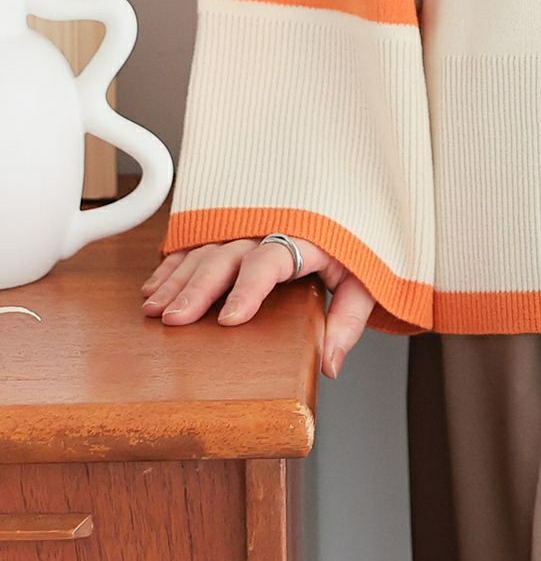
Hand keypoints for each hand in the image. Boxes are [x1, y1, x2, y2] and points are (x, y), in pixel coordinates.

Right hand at [141, 236, 374, 377]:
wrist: (349, 196)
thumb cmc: (355, 238)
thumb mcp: (365, 275)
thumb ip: (349, 317)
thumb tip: (331, 364)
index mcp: (305, 236)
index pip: (273, 258)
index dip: (250, 287)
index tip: (231, 318)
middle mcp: (270, 225)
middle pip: (229, 254)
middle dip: (198, 286)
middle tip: (174, 319)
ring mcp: (247, 223)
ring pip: (206, 248)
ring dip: (178, 278)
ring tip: (154, 308)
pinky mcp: (231, 225)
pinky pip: (197, 241)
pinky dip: (174, 263)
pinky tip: (155, 287)